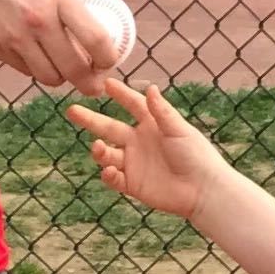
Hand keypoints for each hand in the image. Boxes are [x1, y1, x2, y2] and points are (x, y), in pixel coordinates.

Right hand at [0, 0, 121, 89]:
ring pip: (49, 76)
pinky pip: (24, 69)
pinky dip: (35, 69)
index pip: (97, 39)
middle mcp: (39, 20)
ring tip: (65, 70)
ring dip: (61, 77)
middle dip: (90, 82)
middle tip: (94, 80)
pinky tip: (37, 59)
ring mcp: (15, 38)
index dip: (109, 58)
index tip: (110, 60)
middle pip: (76, 69)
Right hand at [66, 78, 217, 220]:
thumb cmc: (196, 156)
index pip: (132, 105)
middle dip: (90, 119)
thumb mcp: (179, 129)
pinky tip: (110, 171)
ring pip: (107, 154)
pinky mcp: (132, 184)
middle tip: (72, 110)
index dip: (120, 94)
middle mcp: (139, 141)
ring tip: (97, 147)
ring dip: (99, 150)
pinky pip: (113, 178)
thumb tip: (150, 87)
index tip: (106, 83)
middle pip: (108, 127)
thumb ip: (162, 111)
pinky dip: (108, 174)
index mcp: (152, 125)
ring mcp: (134, 163)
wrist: (203, 190)